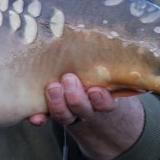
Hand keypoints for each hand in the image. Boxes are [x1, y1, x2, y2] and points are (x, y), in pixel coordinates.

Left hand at [27, 73, 144, 159]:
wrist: (95, 111)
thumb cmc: (101, 82)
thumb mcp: (111, 78)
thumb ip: (108, 68)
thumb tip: (123, 41)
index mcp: (105, 102)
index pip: (106, 104)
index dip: (101, 100)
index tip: (96, 91)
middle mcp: (88, 110)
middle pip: (83, 109)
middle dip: (75, 97)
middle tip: (68, 79)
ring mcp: (70, 114)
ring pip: (64, 115)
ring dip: (57, 103)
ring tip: (52, 88)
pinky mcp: (54, 113)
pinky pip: (47, 118)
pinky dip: (40, 118)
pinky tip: (35, 118)